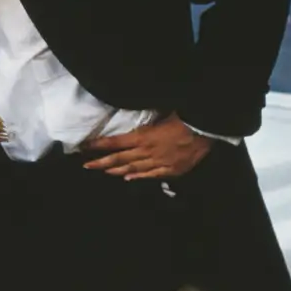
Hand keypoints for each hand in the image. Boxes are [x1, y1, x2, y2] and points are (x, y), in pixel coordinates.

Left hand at [84, 114, 213, 180]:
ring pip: (132, 169)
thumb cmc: (183, 116)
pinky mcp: (170, 170)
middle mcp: (146, 152)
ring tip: (102, 171)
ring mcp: (158, 163)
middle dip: (101, 162)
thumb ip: (144, 118)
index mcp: (143, 136)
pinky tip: (128, 178)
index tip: (84, 147)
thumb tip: (131, 113)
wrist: (206, 130)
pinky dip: (137, 177)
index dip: (99, 145)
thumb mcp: (159, 112)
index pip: (115, 142)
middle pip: (119, 159)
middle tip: (86, 166)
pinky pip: (150, 175)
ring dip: (116, 170)